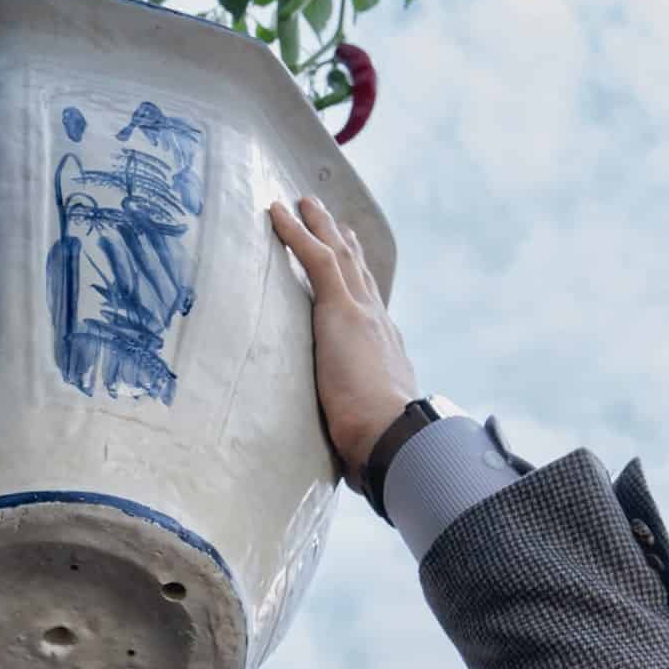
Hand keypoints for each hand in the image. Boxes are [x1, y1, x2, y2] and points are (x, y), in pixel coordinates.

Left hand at [270, 195, 419, 483]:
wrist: (392, 438)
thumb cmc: (380, 447)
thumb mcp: (363, 433)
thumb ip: (354, 434)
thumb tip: (350, 466)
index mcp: (385, 351)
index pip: (369, 309)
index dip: (358, 284)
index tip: (351, 267)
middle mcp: (378, 324)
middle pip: (358, 271)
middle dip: (342, 241)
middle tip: (328, 215)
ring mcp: (362, 313)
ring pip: (339, 255)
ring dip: (319, 225)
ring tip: (302, 201)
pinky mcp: (342, 310)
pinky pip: (316, 260)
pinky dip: (296, 233)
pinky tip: (277, 211)